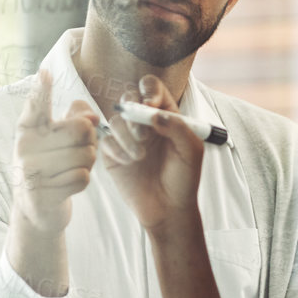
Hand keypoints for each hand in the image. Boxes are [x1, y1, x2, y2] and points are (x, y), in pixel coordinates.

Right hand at [10, 68, 98, 236]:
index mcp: (28, 128)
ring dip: (88, 165)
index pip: (36, 105)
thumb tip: (92, 118)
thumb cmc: (53, 164)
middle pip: (81, 130)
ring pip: (85, 157)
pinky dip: (82, 182)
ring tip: (71, 169)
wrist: (37, 208)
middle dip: (91, 142)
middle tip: (81, 150)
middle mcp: (25, 146)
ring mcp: (30, 171)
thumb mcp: (61, 138)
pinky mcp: (40, 194)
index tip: (45, 72)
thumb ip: (77, 118)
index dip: (42, 89)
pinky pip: (81, 178)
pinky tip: (67, 185)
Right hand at [100, 75, 204, 233]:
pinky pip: (106, 140)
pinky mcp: (113, 154)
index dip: (149, 90)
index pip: (153, 87)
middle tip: (144, 135)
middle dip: (135, 113)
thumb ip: (178, 126)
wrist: (168, 209)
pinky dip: (116, 148)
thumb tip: (153, 112)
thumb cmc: (184, 179)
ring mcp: (127, 137)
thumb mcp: (191, 151)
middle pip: (129, 98)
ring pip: (116, 119)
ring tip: (140, 156)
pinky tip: (128, 162)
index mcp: (166, 116)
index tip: (152, 104)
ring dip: (127, 134)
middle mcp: (144, 123)